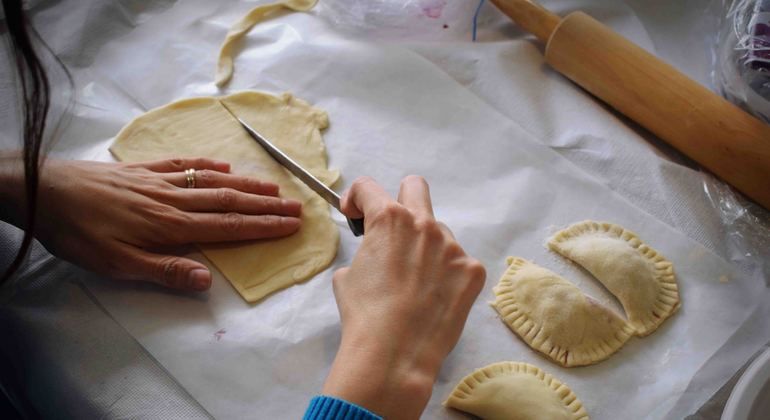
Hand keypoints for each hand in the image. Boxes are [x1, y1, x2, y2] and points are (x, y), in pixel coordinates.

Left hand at [28, 158, 300, 290]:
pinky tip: (223, 166)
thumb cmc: (79, 233)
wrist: (44, 190)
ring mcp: (160, 180)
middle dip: (265, 205)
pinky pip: (184, 164)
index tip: (291, 225)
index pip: (227, 226)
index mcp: (171, 225)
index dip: (262, 226)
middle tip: (297, 206)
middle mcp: (173, 199)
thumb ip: (163, 270)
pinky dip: (208, 165)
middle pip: (228, 201)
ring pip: (212, 181)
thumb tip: (207, 281)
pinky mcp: (143, 169)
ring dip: (246, 185)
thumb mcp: (116, 264)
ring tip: (273, 187)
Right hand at [321, 176, 485, 418]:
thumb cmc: (364, 315)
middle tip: (393, 229)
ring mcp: (452, 247)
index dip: (356, 198)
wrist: (395, 354)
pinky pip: (457, 263)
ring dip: (425, 248)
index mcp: (388, 219)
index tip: (355, 214)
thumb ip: (364, 252)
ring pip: (438, 233)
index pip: (368, 187)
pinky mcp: (472, 271)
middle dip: (399, 200)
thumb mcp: (346, 277)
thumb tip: (374, 255)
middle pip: (415, 187)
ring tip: (415, 284)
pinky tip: (434, 298)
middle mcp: (424, 224)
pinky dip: (445, 275)